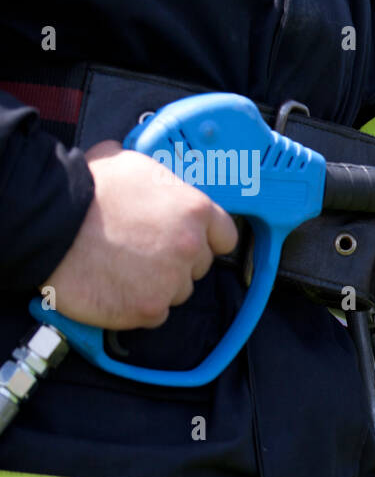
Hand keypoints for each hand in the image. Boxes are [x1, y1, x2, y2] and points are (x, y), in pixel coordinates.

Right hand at [42, 141, 239, 328]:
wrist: (47, 225)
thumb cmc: (85, 191)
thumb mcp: (130, 163)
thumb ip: (159, 179)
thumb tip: (156, 179)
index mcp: (194, 210)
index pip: (226, 236)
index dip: (207, 239)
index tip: (193, 241)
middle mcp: (190, 247)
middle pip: (198, 265)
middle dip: (177, 261)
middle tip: (142, 251)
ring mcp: (171, 281)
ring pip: (178, 291)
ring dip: (158, 284)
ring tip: (123, 268)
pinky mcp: (148, 308)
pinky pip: (154, 313)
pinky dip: (138, 305)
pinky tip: (116, 287)